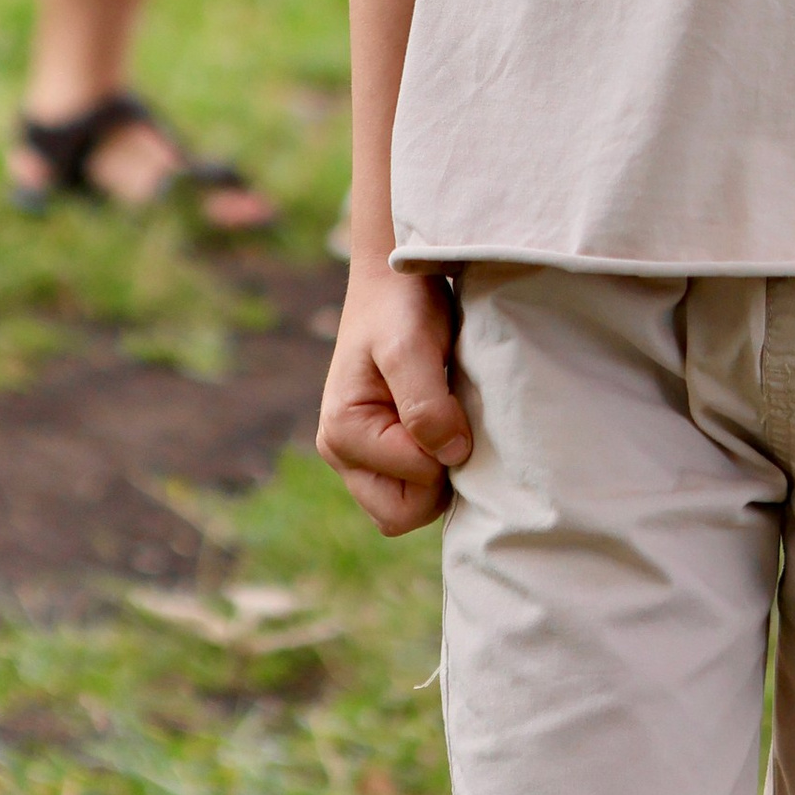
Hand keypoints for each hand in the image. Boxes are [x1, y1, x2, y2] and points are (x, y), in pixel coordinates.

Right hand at [317, 262, 471, 534]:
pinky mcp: (384, 450)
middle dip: (437, 480)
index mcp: (342, 434)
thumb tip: (451, 455)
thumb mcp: (409, 347)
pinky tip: (446, 425)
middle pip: (401, 515)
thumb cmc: (401, 306)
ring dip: (439, 474)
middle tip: (452, 422)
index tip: (452, 403)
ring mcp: (362, 456)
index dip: (444, 453)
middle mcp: (343, 453)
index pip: (411, 487)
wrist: (398, 278)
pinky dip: (438, 467)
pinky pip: (415, 488)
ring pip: (409, 508)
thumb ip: (425, 403)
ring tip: (447, 417)